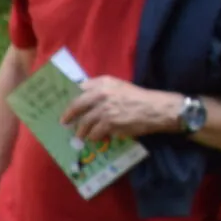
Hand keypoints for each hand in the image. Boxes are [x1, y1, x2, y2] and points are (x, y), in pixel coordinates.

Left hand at [63, 76, 182, 146]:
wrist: (156, 109)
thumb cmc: (138, 98)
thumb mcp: (119, 86)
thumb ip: (102, 89)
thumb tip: (83, 99)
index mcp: (103, 83)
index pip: (79, 88)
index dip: (71, 98)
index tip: (65, 105)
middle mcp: (101, 94)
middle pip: (76, 105)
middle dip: (68, 115)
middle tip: (64, 122)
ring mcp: (104, 109)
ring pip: (85, 122)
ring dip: (81, 131)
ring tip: (79, 135)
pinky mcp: (109, 123)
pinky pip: (95, 133)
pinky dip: (94, 137)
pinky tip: (95, 138)